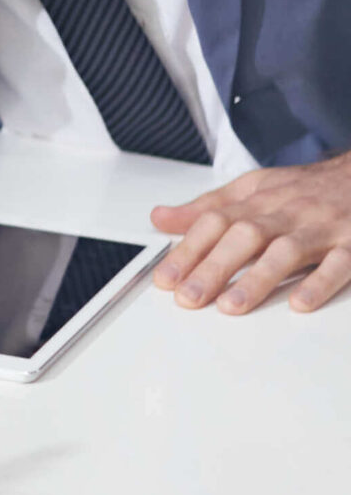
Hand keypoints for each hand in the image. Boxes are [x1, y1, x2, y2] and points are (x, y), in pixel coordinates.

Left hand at [150, 149, 350, 313]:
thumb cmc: (307, 188)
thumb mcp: (254, 188)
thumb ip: (208, 207)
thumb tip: (161, 219)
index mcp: (259, 199)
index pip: (215, 221)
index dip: (188, 249)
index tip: (165, 279)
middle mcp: (287, 212)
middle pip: (244, 236)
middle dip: (213, 267)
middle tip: (189, 297)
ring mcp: (321, 228)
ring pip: (286, 251)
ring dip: (257, 278)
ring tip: (231, 305)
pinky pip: (339, 264)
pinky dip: (319, 282)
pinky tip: (300, 303)